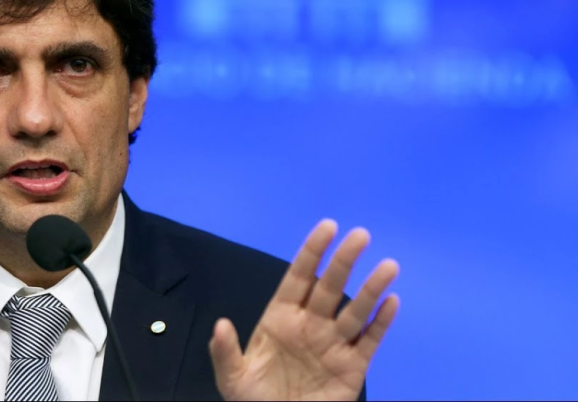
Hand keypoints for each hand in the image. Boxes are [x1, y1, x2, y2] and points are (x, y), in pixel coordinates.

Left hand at [209, 219, 399, 400]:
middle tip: (360, 236)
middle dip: (343, 261)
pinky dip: (381, 323)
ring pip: (355, 311)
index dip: (312, 252)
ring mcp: (333, 345)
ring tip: (387, 266)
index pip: (299, 278)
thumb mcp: (232, 378)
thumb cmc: (255, 400)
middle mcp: (310, 325)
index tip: (328, 227)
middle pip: (330, 288)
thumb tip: (220, 325)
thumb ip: (225, 351)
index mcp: (281, 319)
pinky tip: (391, 302)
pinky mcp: (352, 368)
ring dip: (371, 289)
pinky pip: (369, 341)